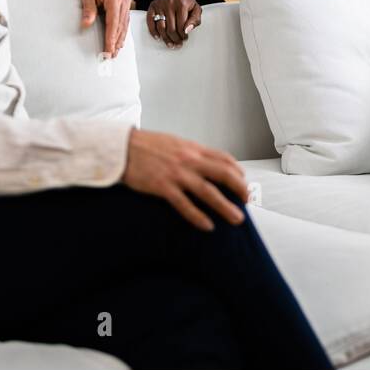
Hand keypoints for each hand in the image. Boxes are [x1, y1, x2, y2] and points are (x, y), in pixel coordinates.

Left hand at [77, 0, 130, 57]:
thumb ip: (88, 10)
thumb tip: (86, 25)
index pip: (113, 23)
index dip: (111, 39)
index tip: (108, 50)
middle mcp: (123, 0)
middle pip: (121, 26)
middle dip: (116, 42)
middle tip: (111, 56)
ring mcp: (126, 1)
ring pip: (125, 24)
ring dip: (121, 38)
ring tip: (116, 51)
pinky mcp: (125, 1)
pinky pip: (125, 19)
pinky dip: (123, 30)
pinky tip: (120, 38)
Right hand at [122, 127, 247, 231]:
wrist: (121, 147)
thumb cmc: (146, 146)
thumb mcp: (174, 143)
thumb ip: (190, 153)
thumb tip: (205, 164)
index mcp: (193, 148)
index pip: (224, 158)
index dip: (237, 172)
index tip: (243, 182)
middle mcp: (189, 160)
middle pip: (223, 174)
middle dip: (239, 189)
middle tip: (247, 201)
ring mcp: (176, 174)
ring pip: (208, 192)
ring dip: (225, 207)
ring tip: (237, 219)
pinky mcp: (163, 187)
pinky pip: (184, 205)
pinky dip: (198, 217)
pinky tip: (207, 226)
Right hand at [146, 0, 200, 46]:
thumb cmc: (186, 5)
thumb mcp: (196, 10)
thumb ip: (195, 20)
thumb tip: (187, 30)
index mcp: (181, 4)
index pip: (181, 25)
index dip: (183, 35)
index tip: (185, 39)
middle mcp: (170, 4)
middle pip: (171, 28)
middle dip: (175, 39)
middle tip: (178, 44)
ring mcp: (160, 5)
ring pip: (161, 28)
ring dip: (166, 39)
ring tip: (170, 44)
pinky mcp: (153, 7)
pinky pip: (150, 22)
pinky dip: (153, 31)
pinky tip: (158, 38)